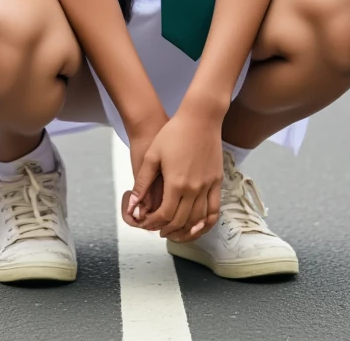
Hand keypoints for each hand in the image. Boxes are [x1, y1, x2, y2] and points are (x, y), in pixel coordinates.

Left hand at [126, 111, 223, 242]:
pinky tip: (198, 225)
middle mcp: (194, 189)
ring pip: (198, 220)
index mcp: (176, 183)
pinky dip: (207, 223)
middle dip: (168, 230)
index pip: (164, 216)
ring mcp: (208, 186)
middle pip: (181, 222)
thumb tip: (132, 205)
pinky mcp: (217, 181)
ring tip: (175, 232)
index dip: (154, 223)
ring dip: (187, 231)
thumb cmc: (174, 132)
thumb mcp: (152, 155)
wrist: (200, 118)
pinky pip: (215, 210)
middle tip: (159, 230)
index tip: (147, 224)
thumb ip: (142, 182)